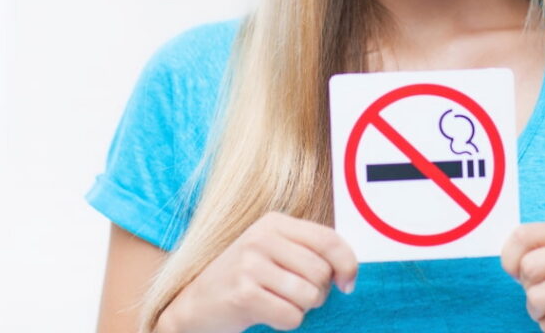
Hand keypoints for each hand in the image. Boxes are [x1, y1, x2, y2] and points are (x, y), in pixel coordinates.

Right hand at [162, 211, 357, 332]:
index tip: (347, 284)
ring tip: (281, 302)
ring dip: (302, 308)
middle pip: (321, 271)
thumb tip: (349, 273)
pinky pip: (291, 316)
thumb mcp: (275, 252)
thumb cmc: (246, 279)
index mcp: (274, 222)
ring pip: (309, 295)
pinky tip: (267, 313)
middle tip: (299, 296)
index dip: (347, 264)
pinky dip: (286, 321)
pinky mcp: (243, 293)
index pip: (328, 239)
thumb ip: (309, 252)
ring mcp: (250, 264)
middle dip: (319, 292)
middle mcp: (262, 238)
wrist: (195, 304)